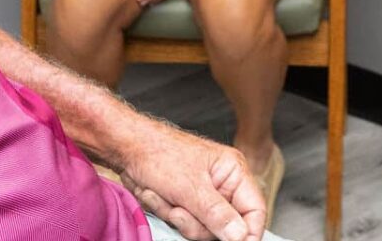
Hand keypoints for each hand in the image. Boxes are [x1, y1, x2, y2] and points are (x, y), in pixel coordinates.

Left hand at [112, 117, 265, 240]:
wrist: (126, 149)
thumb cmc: (158, 153)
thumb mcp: (190, 187)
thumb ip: (217, 214)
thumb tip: (241, 236)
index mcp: (233, 172)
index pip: (255, 210)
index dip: (248, 232)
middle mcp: (222, 185)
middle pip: (226, 226)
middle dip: (197, 223)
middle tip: (179, 208)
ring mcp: (203, 196)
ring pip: (202, 228)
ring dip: (177, 217)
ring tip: (164, 197)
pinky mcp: (186, 203)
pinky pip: (183, 224)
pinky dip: (167, 213)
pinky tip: (156, 196)